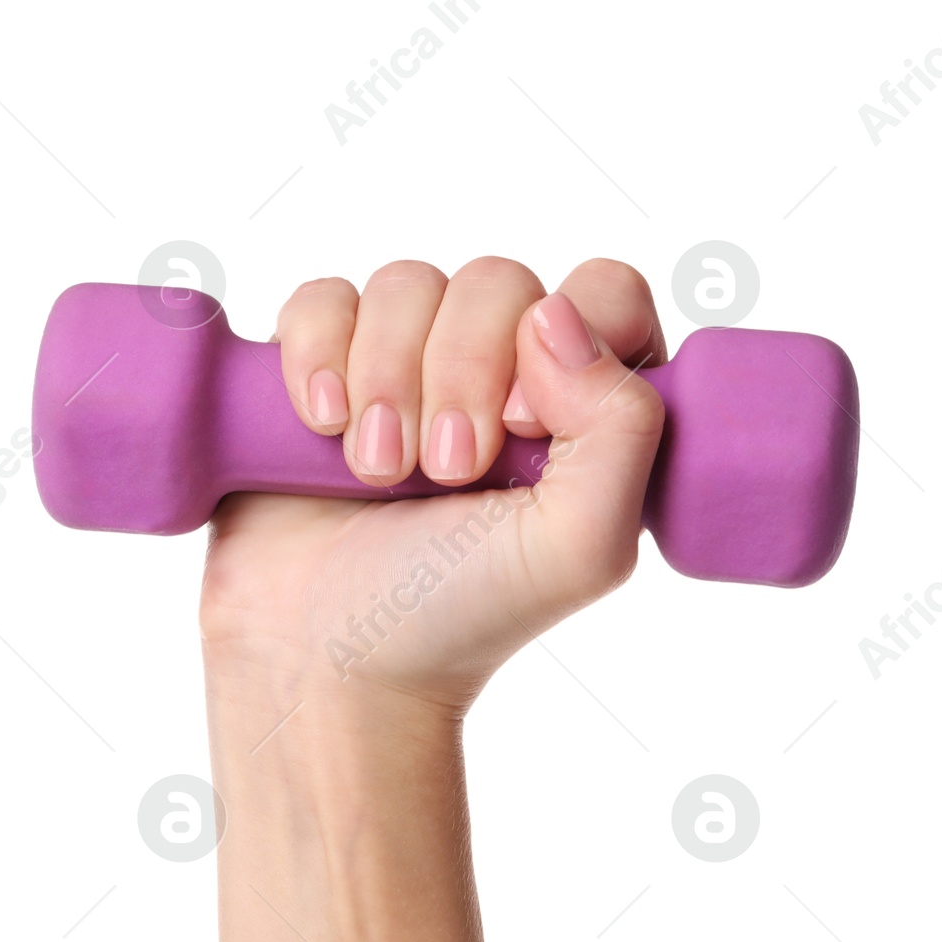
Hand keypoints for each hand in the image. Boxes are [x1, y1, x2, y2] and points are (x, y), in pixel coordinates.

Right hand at [199, 255, 665, 712]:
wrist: (328, 660)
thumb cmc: (460, 615)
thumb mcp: (580, 548)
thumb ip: (622, 430)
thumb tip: (554, 314)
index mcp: (584, 407)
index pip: (604, 292)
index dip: (565, 339)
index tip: (523, 427)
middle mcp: (502, 373)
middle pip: (497, 281)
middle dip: (460, 373)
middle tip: (443, 472)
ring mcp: (408, 363)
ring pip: (407, 283)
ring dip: (386, 378)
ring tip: (378, 473)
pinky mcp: (323, 365)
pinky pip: (323, 299)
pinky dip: (319, 353)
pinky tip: (322, 425)